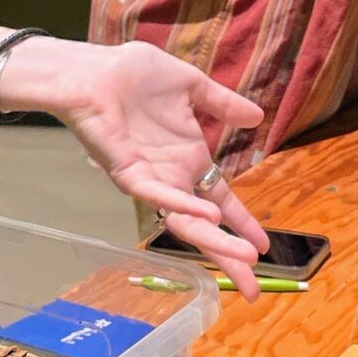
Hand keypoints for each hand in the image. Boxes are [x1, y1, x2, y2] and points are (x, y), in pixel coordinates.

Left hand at [7, 38, 269, 288]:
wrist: (93, 69)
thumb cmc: (133, 77)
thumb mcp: (191, 87)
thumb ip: (222, 104)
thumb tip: (258, 117)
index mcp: (187, 161)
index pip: (220, 202)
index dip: (242, 225)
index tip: (264, 249)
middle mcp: (171, 178)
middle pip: (205, 227)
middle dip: (229, 255)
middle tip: (253, 287)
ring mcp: (150, 180)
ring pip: (184, 222)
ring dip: (213, 240)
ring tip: (242, 258)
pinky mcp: (129, 174)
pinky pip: (158, 196)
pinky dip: (183, 207)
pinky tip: (209, 215)